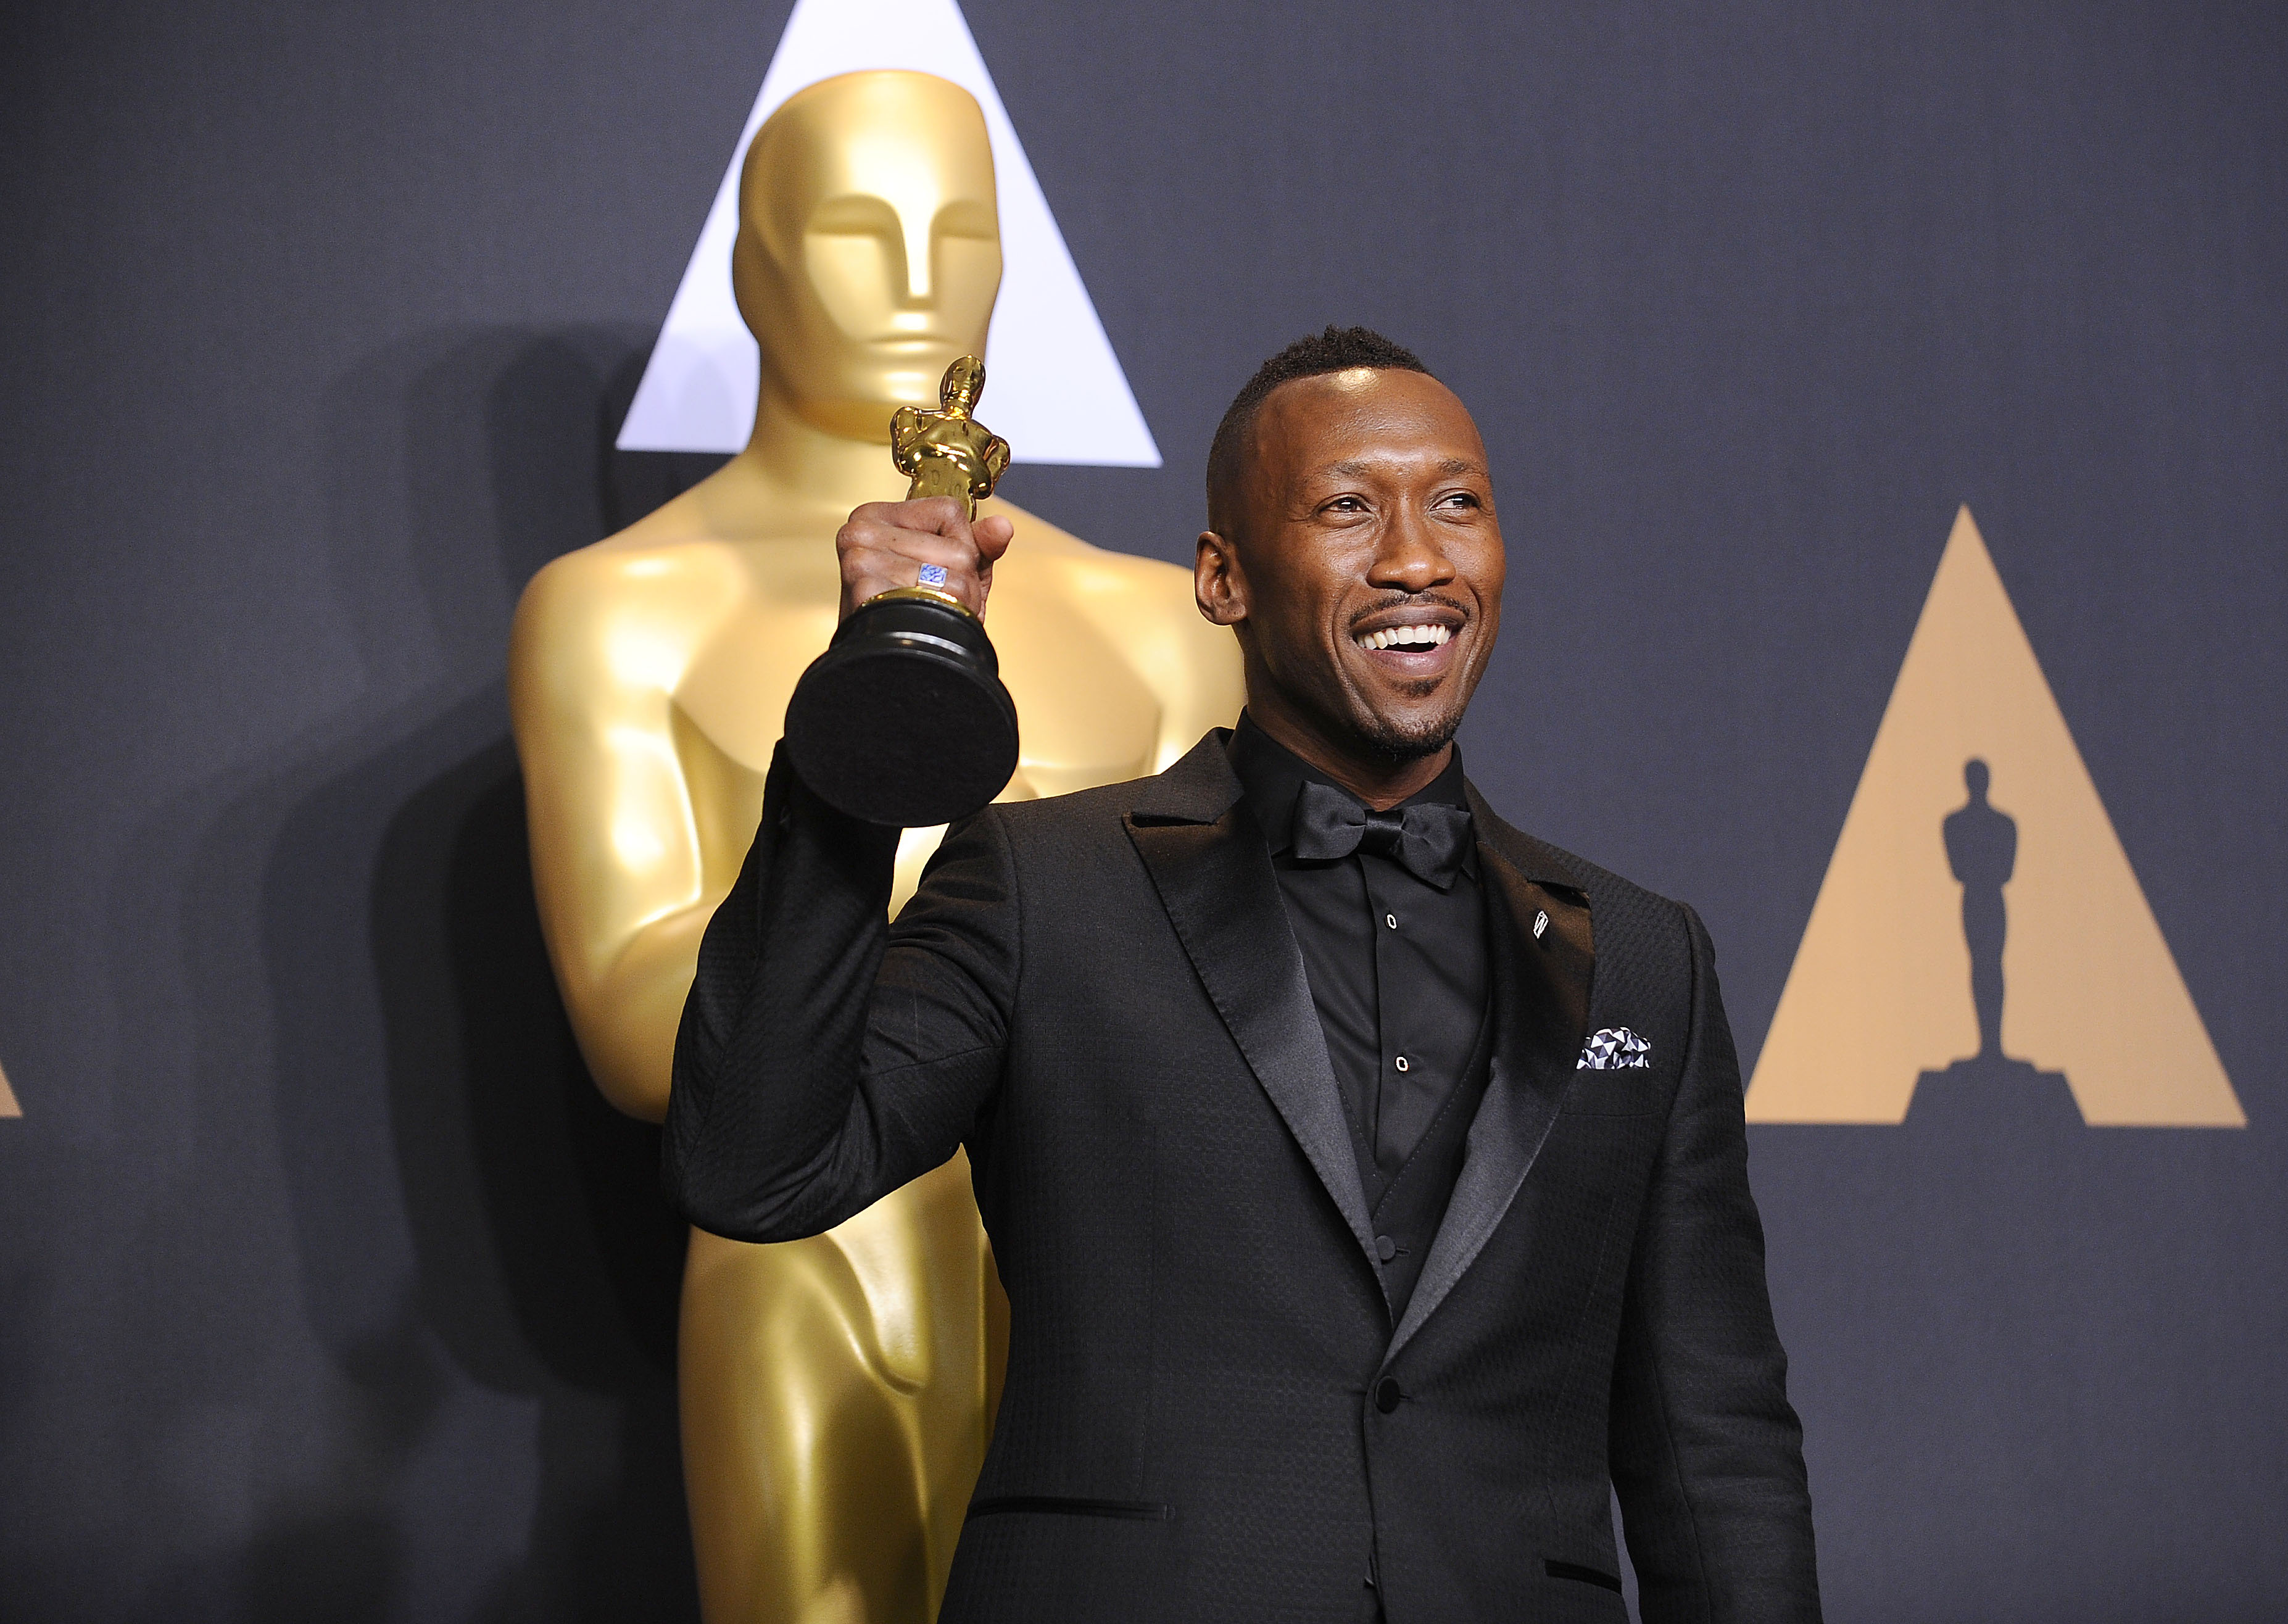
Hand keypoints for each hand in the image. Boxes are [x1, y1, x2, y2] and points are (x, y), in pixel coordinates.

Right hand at [835, 497, 1014, 621]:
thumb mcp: (949, 570)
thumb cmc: (914, 611)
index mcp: (875, 515)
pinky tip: (921, 623)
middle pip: (956, 548)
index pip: (949, 511)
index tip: (936, 568)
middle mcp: (861, 531)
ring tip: (929, 613)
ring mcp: (860, 559)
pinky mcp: (866, 589)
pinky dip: (946, 617)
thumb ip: (979, 544)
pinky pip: (941, 596)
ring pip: (953, 574)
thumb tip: (1002, 527)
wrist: (890, 660)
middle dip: (960, 582)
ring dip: (956, 603)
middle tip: (933, 602)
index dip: (960, 545)